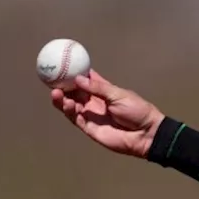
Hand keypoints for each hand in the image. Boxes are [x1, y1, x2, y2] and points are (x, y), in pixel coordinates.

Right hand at [50, 70, 164, 157]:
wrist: (147, 133)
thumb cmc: (137, 111)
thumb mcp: (119, 95)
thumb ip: (98, 88)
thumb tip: (78, 78)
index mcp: (103, 92)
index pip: (85, 80)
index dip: (73, 73)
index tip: (61, 64)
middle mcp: (94, 102)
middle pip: (73, 93)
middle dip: (62, 86)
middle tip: (51, 79)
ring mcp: (91, 115)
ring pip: (70, 106)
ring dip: (62, 99)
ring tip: (56, 92)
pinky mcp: (90, 129)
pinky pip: (75, 119)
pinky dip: (69, 111)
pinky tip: (67, 103)